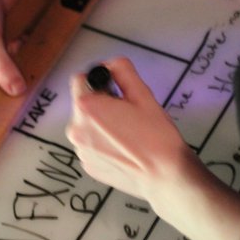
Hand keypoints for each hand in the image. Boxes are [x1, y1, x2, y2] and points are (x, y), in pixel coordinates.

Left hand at [66, 57, 191, 207]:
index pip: (80, 79)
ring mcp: (80, 151)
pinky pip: (91, 144)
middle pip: (84, 104)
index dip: (100, 80)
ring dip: (101, 124)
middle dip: (101, 103)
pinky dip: (103, 143)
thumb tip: (110, 65)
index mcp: (86, 107)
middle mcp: (75, 129)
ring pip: (87, 125)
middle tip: (128, 113)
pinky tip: (124, 149)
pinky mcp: (88, 167)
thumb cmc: (155, 132)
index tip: (117, 90)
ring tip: (127, 133)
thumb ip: (122, 71)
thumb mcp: (142, 93)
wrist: (164, 175)